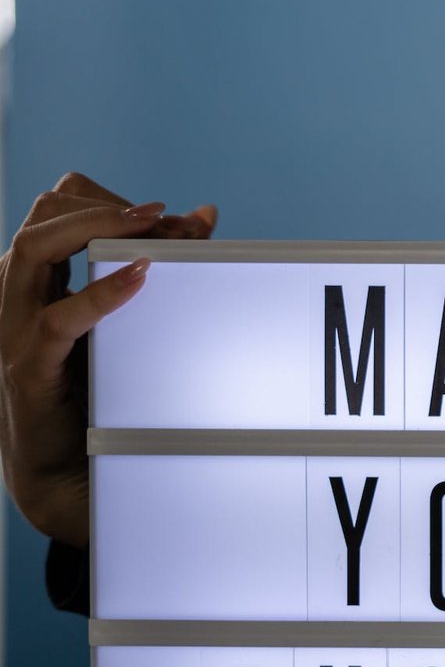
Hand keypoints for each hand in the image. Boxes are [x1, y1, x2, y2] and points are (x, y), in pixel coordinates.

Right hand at [0, 173, 216, 546]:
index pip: (61, 208)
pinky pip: (57, 318)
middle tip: (165, 219)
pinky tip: (138, 279)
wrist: (68, 464)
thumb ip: (158, 266)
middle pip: (44, 216)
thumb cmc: (97, 386)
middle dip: (107, 209)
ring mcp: (15, 325)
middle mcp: (18, 291)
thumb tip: (203, 216)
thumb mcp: (127, 318)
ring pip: (34, 250)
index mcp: (38, 275)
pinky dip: (99, 293)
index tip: (170, 215)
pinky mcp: (30, 364)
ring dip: (97, 231)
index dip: (112, 202)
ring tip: (151, 230)